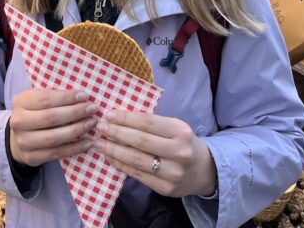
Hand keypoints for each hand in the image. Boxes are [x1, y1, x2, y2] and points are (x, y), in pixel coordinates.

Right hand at [9, 89, 98, 166]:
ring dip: (77, 130)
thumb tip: (82, 96)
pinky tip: (88, 142)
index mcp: (21, 102)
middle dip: (75, 112)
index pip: (46, 99)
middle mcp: (19, 122)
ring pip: (54, 137)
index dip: (67, 97)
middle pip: (51, 118)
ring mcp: (24, 142)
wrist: (17, 138)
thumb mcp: (37, 100)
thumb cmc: (34, 113)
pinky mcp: (32, 157)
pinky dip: (75, 148)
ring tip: (92, 123)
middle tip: (93, 109)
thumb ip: (54, 97)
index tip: (84, 96)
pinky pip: (57, 153)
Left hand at [93, 111, 216, 197]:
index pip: (147, 122)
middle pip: (140, 141)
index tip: (109, 114)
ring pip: (137, 160)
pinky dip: (121, 165)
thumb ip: (151, 123)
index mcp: (180, 131)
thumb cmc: (182, 142)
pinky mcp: (165, 189)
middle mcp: (178, 152)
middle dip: (116, 133)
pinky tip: (110, 157)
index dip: (126, 118)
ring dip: (114, 150)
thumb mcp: (174, 127)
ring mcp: (173, 173)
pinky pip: (138, 175)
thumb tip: (118, 118)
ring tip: (100, 143)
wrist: (203, 171)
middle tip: (100, 127)